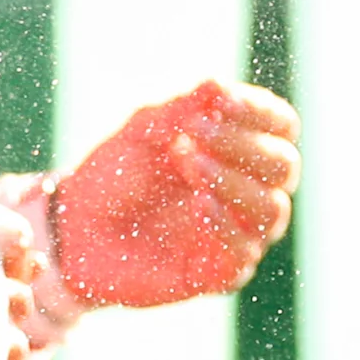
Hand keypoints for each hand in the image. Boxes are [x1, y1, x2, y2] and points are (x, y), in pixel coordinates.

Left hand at [52, 80, 300, 309]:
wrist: (76, 230)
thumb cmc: (117, 175)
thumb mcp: (145, 131)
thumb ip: (181, 110)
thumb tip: (215, 86)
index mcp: (242, 151)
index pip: (281, 126)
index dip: (258, 111)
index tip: (220, 99)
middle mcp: (250, 191)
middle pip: (283, 165)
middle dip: (245, 144)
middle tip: (199, 131)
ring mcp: (239, 233)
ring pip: (270, 209)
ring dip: (235, 182)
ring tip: (191, 164)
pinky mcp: (219, 273)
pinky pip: (242, 253)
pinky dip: (226, 226)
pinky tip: (199, 203)